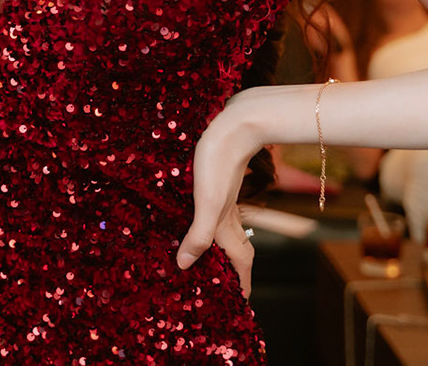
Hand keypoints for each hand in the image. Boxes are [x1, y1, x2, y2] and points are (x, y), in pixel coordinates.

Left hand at [177, 91, 262, 296]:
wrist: (236, 124)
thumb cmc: (219, 163)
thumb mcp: (206, 202)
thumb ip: (199, 235)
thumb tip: (185, 266)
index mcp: (228, 225)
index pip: (241, 263)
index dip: (242, 284)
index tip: (242, 303)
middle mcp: (229, 215)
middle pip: (236, 250)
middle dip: (232, 271)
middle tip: (222, 287)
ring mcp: (225, 199)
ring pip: (227, 231)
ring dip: (219, 248)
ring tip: (206, 259)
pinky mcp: (218, 183)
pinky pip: (217, 214)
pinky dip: (209, 225)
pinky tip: (196, 218)